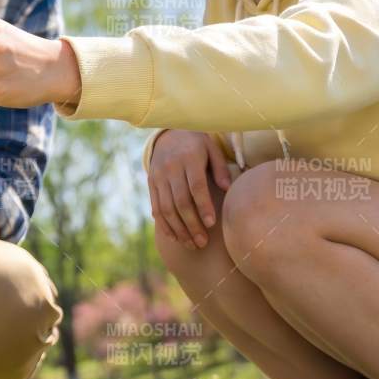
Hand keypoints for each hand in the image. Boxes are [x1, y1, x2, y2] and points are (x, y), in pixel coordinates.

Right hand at [147, 130, 231, 249]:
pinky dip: (164, 224)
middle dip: (191, 225)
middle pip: (180, 202)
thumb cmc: (197, 143)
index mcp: (189, 158)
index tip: (211, 224)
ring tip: (191, 244)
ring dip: (178, 229)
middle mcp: (170, 168)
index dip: (203, 206)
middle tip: (202, 242)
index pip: (195, 186)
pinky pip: (156, 207)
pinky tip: (175, 237)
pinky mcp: (151, 184)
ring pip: (166, 208)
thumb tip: (227, 189)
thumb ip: (220, 168)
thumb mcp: (211, 148)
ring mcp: (158, 177)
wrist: (169, 134)